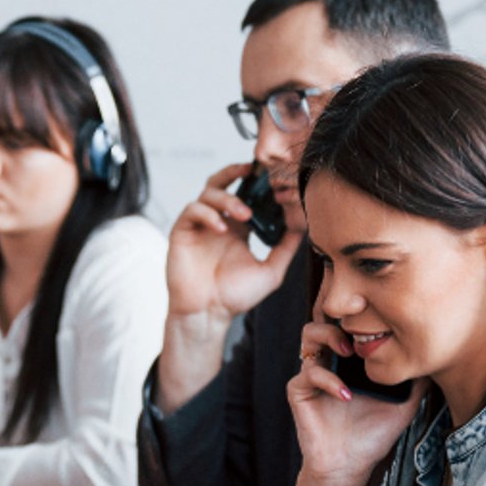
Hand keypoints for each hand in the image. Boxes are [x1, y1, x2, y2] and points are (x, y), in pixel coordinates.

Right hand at [156, 161, 302, 410]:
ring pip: (208, 192)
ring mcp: (199, 226)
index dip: (258, 184)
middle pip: (223, 182)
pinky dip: (208, 213)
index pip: (246, 195)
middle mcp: (218, 222)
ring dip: (228, 197)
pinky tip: (221, 227)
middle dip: (237, 171)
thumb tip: (303, 221)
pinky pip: (192, 209)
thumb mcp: (272, 270)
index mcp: (237, 229)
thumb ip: (287, 246)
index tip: (274, 180)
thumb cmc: (235, 297)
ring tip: (244, 214)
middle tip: (254, 170)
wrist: (208, 315)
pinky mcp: (182, 232)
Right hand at [283, 317, 421, 485]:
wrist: (350, 465)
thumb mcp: (404, 404)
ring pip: (308, 336)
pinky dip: (327, 380)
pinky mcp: (299, 392)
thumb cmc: (373, 435)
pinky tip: (346, 395)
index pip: (349, 324)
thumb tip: (438, 359)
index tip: (381, 323)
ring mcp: (311, 376)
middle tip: (362, 335)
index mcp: (348, 361)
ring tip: (349, 353)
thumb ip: (417, 382)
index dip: (360, 317)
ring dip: (329, 337)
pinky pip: (307, 374)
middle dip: (342, 319)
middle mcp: (328, 362)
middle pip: (325, 319)